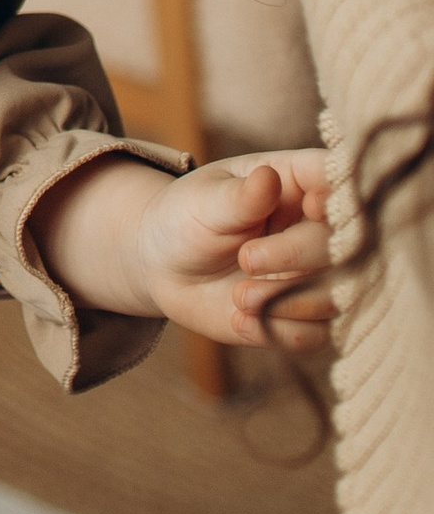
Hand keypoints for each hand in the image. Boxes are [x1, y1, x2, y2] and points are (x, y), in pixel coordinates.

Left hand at [31, 149, 338, 351]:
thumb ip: (241, 197)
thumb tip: (268, 178)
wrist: (166, 265)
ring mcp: (319, 276)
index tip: (310, 206)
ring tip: (239, 296)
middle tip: (247, 258)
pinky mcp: (305, 318)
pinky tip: (240, 319)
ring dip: (289, 300)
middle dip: (299, 255)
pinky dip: (280, 331)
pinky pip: (316, 335)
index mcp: (303, 183)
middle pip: (347, 244)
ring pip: (337, 295)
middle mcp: (322, 231)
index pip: (345, 183)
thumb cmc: (188, 217)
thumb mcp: (205, 201)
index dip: (343, 196)